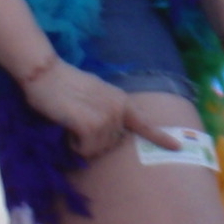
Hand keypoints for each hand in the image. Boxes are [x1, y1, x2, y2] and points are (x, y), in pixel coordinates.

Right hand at [21, 62, 173, 161]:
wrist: (46, 73)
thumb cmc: (65, 85)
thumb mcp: (96, 96)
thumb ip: (107, 110)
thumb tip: (108, 133)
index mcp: (122, 101)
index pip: (145, 123)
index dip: (161, 137)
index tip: (177, 147)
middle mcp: (119, 109)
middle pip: (112, 145)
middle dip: (94, 143)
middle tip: (78, 125)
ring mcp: (107, 116)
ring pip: (97, 150)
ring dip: (82, 144)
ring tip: (72, 122)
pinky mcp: (91, 124)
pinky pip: (85, 150)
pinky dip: (74, 145)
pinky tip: (67, 128)